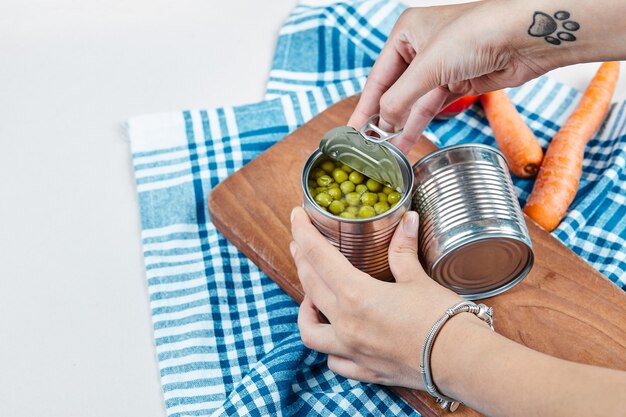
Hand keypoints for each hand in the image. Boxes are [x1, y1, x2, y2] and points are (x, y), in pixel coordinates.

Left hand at [289, 206, 464, 388]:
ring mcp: (352, 350)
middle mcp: (346, 324)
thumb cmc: (443, 318)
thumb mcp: (418, 278)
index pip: (318, 256)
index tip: (296, 217)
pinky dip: (329, 347)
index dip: (303, 233)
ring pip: (310, 331)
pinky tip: (336, 336)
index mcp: (356, 295)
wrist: (462, 361)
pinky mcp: (365, 370)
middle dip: (301, 261)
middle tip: (300, 245)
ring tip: (312, 297)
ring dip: (305, 310)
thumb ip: (403, 249)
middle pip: (309, 286)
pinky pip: (334, 361)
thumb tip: (407, 220)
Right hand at [348, 1, 551, 152]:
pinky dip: (419, 124)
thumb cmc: (476, 34)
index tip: (353, 131)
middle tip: (368, 146)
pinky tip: (405, 141)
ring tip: (385, 152)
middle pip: (394, 91)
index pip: (378, 77)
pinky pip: (431, 108)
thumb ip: (400, 98)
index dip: (365, 106)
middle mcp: (420, 48)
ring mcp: (440, 67)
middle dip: (383, 119)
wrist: (526, 36)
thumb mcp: (428, 67)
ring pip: (413, 103)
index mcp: (405, 33)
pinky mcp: (458, 82)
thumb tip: (382, 123)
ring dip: (400, 127)